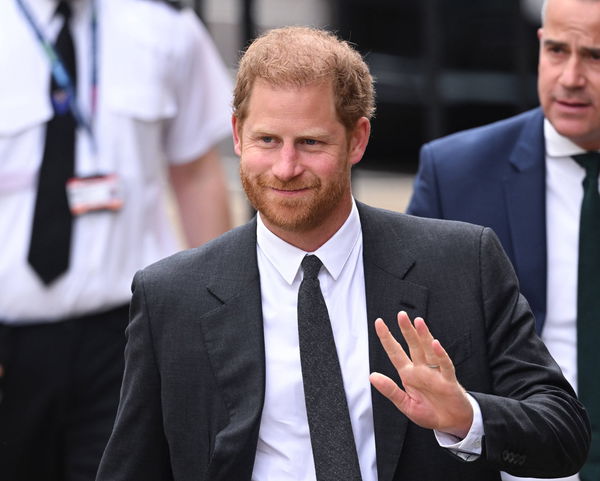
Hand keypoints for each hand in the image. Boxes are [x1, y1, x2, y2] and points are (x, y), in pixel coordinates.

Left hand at [369, 311, 472, 438]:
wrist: (452, 423)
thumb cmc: (429, 412)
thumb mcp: (405, 404)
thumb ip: (390, 390)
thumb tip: (372, 376)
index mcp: (409, 374)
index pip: (395, 352)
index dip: (387, 338)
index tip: (379, 323)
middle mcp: (421, 369)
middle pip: (413, 346)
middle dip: (407, 330)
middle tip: (401, 315)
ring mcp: (435, 373)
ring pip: (428, 350)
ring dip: (424, 336)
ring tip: (418, 322)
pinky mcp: (449, 380)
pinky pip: (444, 365)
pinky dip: (440, 355)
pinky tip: (436, 345)